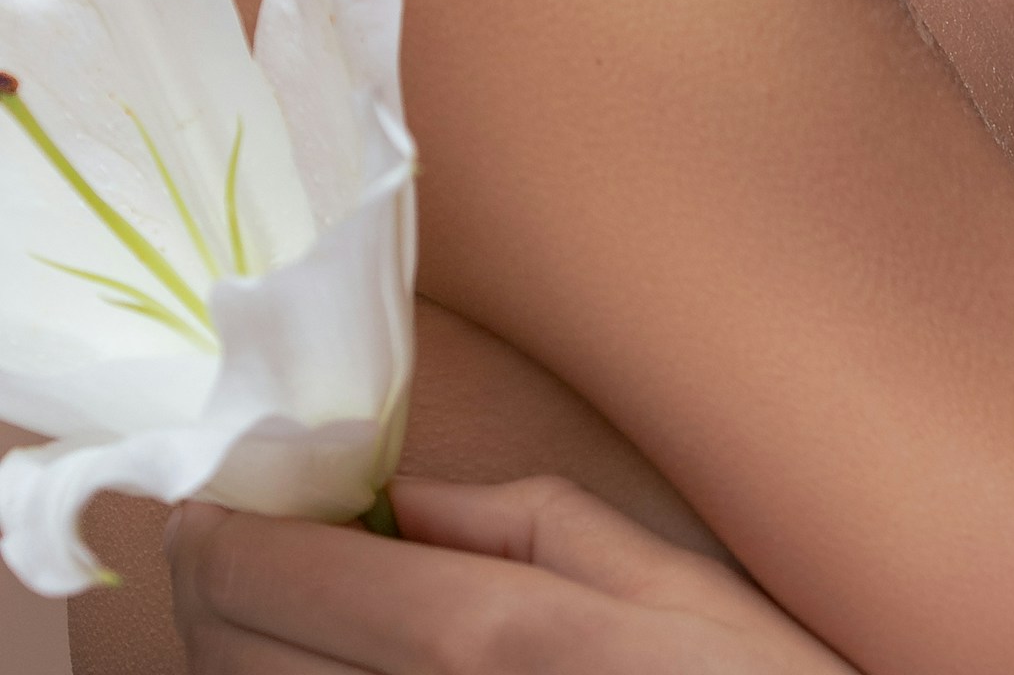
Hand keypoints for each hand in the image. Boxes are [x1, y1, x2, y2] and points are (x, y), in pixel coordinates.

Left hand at [168, 475, 858, 674]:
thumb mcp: (678, 586)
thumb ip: (536, 525)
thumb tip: (410, 494)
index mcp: (497, 645)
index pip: (297, 577)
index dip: (222, 533)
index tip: (198, 497)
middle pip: (244, 657)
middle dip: (206, 586)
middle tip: (205, 539)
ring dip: (227, 657)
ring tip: (250, 608)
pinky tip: (306, 672)